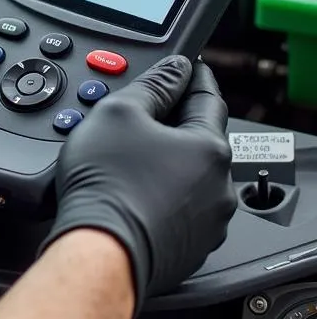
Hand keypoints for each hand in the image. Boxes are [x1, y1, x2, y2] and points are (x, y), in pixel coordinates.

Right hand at [40, 56, 235, 308]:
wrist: (100, 251)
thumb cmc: (108, 186)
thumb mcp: (119, 112)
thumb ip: (151, 85)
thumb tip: (174, 70)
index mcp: (210, 148)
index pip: (207, 97)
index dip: (192, 76)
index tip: (187, 67)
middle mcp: (218, 187)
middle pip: (199, 139)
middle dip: (174, 123)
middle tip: (144, 114)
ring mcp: (206, 222)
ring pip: (189, 177)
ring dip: (167, 162)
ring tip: (129, 158)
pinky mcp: (188, 248)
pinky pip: (178, 209)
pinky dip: (161, 195)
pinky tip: (133, 192)